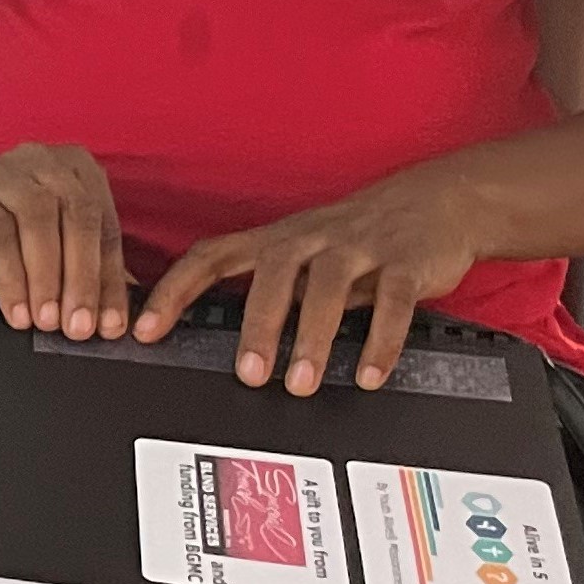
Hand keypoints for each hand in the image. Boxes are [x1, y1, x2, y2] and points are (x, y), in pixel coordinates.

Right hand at [0, 143, 131, 339]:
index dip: (110, 281)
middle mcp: (48, 164)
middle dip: (83, 280)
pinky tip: (17, 311)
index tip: (110, 325)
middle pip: (80, 220)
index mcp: (79, 169)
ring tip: (47, 321)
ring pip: (40, 226)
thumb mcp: (52, 238)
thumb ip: (84, 263)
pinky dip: (12, 280)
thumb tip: (113, 315)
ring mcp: (10, 175)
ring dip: (47, 280)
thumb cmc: (3, 226)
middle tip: (80, 327)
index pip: (105, 228)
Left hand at [133, 170, 482, 394]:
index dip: (173, 292)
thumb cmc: (355, 235)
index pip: (209, 258)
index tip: (145, 331)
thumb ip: (262, 287)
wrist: (438, 199)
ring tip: (299, 384)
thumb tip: (205, 333)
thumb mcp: (300, 251)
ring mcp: (359, 247)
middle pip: (272, 277)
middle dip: (256, 327)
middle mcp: (310, 238)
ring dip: (311, 340)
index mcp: (275, 239)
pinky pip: (393, 302)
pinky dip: (381, 342)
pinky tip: (368, 375)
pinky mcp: (407, 260)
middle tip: (247, 375)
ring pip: (327, 290)